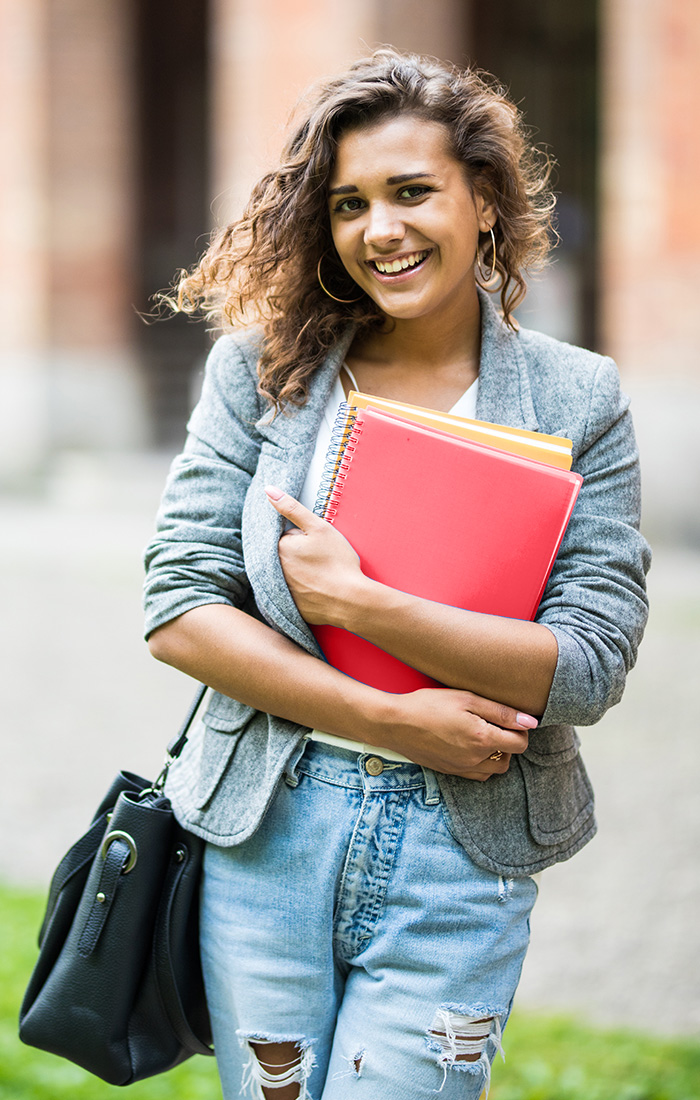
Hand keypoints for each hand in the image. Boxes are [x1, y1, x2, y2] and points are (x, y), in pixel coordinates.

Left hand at [265, 486, 365, 624]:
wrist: (350, 601)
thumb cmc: (337, 563)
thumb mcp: (318, 527)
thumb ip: (292, 507)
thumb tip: (269, 490)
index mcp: (279, 548)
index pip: (287, 536)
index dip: (305, 538)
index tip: (317, 546)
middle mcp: (274, 570)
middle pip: (286, 554)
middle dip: (300, 554)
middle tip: (321, 560)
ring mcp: (281, 589)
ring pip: (290, 572)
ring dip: (301, 571)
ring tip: (321, 575)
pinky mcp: (289, 605)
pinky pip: (294, 592)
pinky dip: (303, 589)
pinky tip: (318, 589)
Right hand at [376, 687, 536, 780]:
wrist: (395, 723)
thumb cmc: (429, 705)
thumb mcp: (467, 699)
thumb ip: (502, 712)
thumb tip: (531, 723)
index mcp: (482, 739)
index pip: (520, 743)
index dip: (521, 729)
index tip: (511, 718)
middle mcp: (475, 759)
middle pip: (509, 759)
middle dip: (510, 743)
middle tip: (496, 724)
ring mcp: (462, 768)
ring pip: (493, 770)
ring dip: (496, 755)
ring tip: (483, 735)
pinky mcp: (450, 772)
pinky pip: (476, 774)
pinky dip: (481, 763)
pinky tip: (469, 746)